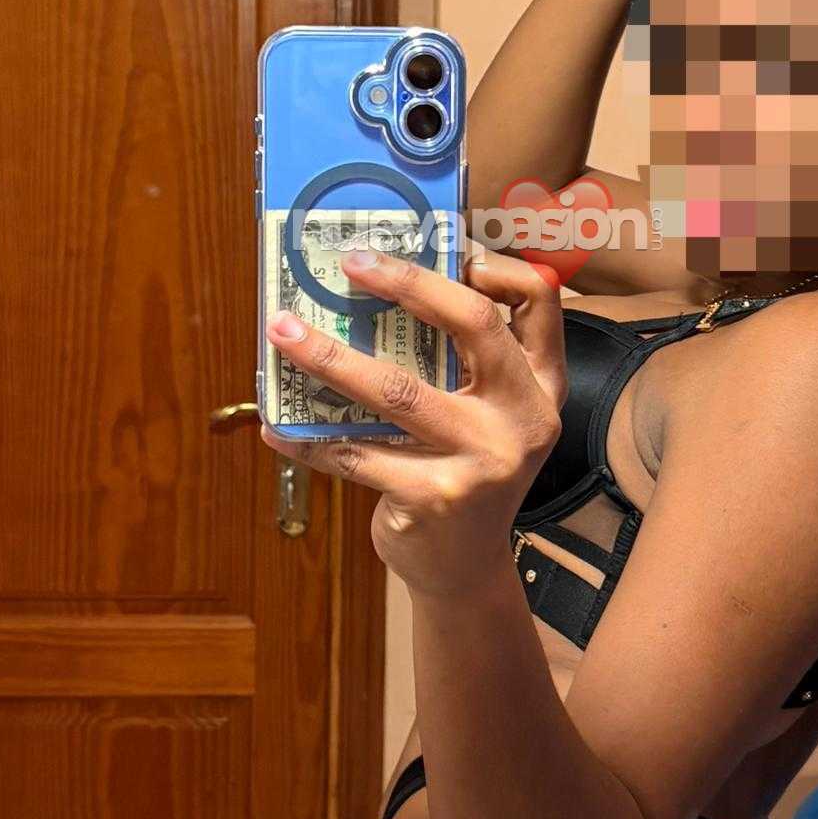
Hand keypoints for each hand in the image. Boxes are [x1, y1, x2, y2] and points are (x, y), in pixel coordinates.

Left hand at [259, 249, 567, 600]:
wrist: (465, 571)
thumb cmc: (465, 472)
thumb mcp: (488, 414)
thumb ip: (464, 361)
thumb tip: (383, 283)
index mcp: (541, 384)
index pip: (537, 299)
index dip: (493, 264)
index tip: (443, 247)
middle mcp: (523, 416)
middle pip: (472, 324)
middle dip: (407, 282)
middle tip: (351, 263)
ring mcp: (483, 460)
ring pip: (396, 389)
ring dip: (329, 356)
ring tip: (282, 331)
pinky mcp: (436, 496)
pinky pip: (357, 454)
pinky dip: (308, 438)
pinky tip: (276, 425)